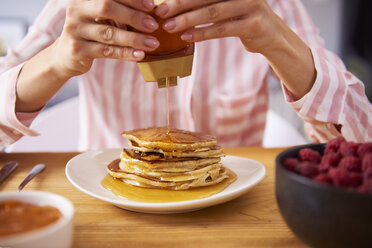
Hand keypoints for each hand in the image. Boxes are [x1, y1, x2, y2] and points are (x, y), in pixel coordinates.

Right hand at [54, 0, 160, 76]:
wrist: (66, 56)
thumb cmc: (92, 34)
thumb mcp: (103, 19)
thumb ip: (120, 13)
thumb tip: (150, 11)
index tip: (151, 6)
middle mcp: (77, 11)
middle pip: (106, 8)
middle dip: (133, 16)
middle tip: (154, 25)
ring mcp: (75, 30)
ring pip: (108, 33)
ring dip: (134, 39)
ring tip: (152, 43)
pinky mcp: (77, 50)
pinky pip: (106, 51)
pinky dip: (125, 53)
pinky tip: (140, 55)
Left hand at [155, 0, 284, 54]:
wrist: (272, 35)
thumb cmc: (243, 19)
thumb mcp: (228, 5)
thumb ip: (208, 2)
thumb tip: (176, 6)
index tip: (162, 2)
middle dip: (181, 4)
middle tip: (161, 12)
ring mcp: (250, 5)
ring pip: (213, 12)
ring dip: (188, 20)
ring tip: (169, 27)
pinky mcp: (252, 24)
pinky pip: (222, 29)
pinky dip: (203, 33)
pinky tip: (187, 37)